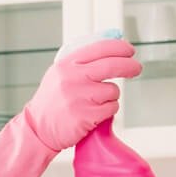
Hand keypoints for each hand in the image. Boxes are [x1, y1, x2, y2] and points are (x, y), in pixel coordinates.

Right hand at [25, 37, 142, 152]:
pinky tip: (95, 113)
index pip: (99, 48)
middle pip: (111, 66)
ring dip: (111, 97)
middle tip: (137, 68)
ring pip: (113, 91)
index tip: (129, 51)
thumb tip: (111, 51)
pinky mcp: (86, 116)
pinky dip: (108, 111)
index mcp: (67, 64)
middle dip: (129, 66)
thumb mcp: (60, 74)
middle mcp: (72, 78)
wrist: (38, 128)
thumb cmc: (52, 102)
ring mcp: (79, 98)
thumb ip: (81, 63)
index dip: (119, 47)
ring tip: (96, 103)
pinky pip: (111, 109)